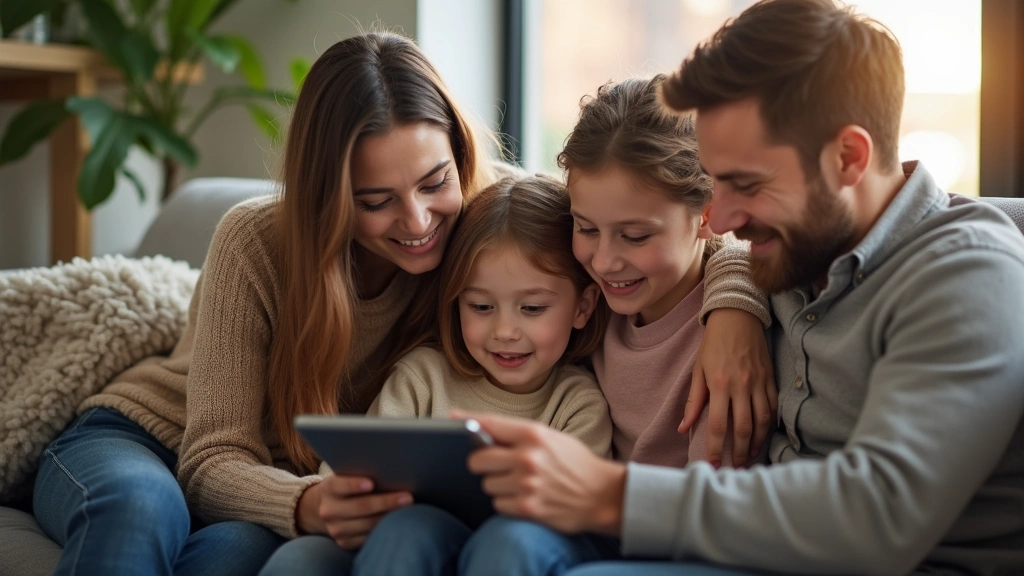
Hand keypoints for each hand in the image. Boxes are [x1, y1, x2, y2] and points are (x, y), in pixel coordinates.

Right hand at [295, 475, 412, 548]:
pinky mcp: (345, 542)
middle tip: (408, 497)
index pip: (339, 485)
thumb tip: (390, 471)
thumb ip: (360, 473)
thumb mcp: (345, 477)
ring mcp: (336, 529)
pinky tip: (398, 524)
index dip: (354, 485)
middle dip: (386, 502)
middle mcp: (329, 510)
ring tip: (409, 510)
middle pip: (360, 507)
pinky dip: (384, 530)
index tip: (372, 483)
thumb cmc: (347, 486)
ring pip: (367, 525)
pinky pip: (367, 538)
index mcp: (328, 489)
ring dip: (389, 518)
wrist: (328, 508)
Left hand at [454, 410, 625, 535]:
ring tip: (519, 484)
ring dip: (497, 486)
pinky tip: (525, 498)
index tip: (452, 419)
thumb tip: (481, 431)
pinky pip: (498, 504)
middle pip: (478, 459)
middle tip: (495, 466)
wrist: (604, 495)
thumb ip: (519, 436)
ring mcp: (527, 483)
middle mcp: (528, 457)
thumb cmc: (575, 464)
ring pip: (487, 484)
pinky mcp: (528, 507)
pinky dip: (507, 503)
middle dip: (482, 464)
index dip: (467, 421)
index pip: (490, 424)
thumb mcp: (552, 438)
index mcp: (534, 434)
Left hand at [679, 308, 776, 466]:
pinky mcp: (771, 379)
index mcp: (720, 384)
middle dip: (739, 453)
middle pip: (743, 429)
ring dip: (756, 443)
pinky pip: (773, 408)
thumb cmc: (713, 344)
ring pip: (762, 422)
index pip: (719, 425)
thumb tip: (683, 427)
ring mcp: (759, 383)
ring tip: (749, 457)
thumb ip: (693, 401)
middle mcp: (741, 386)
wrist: (738, 317)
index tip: (714, 464)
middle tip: (735, 469)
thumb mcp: (698, 370)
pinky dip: (769, 425)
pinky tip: (763, 436)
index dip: (716, 448)